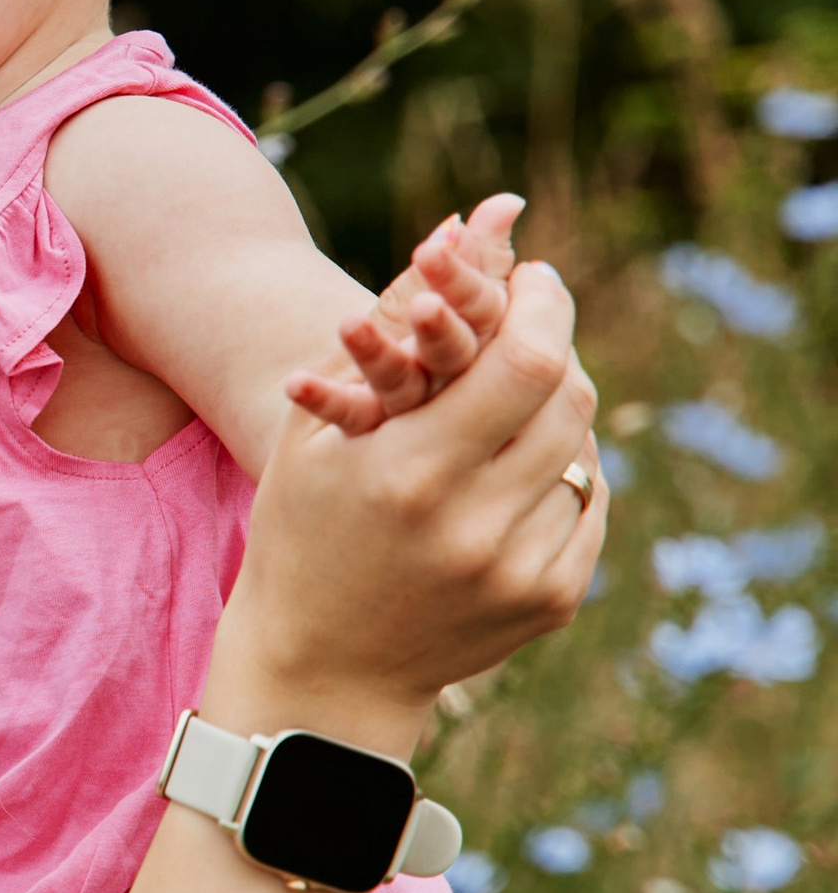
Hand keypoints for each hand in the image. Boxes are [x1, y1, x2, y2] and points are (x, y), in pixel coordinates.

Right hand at [216, 254, 603, 750]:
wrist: (323, 667)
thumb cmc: (303, 528)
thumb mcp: (320, 425)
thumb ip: (393, 320)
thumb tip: (469, 224)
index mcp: (410, 474)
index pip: (527, 362)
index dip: (544, 304)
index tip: (531, 278)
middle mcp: (477, 527)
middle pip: (571, 394)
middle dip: (554, 342)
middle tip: (528, 322)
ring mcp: (522, 571)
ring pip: (585, 444)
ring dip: (555, 406)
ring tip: (508, 399)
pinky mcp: (553, 600)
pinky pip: (589, 500)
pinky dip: (561, 468)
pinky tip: (513, 468)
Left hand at [284, 193, 523, 436]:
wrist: (416, 442)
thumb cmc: (458, 358)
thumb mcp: (464, 305)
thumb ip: (483, 258)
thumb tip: (508, 200)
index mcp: (492, 349)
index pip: (486, 313)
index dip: (464, 281)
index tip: (436, 245)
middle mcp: (459, 385)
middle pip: (454, 353)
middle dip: (438, 325)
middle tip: (423, 304)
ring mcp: (416, 416)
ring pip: (403, 388)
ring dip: (378, 356)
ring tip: (350, 325)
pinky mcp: (370, 437)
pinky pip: (350, 419)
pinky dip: (325, 400)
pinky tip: (297, 383)